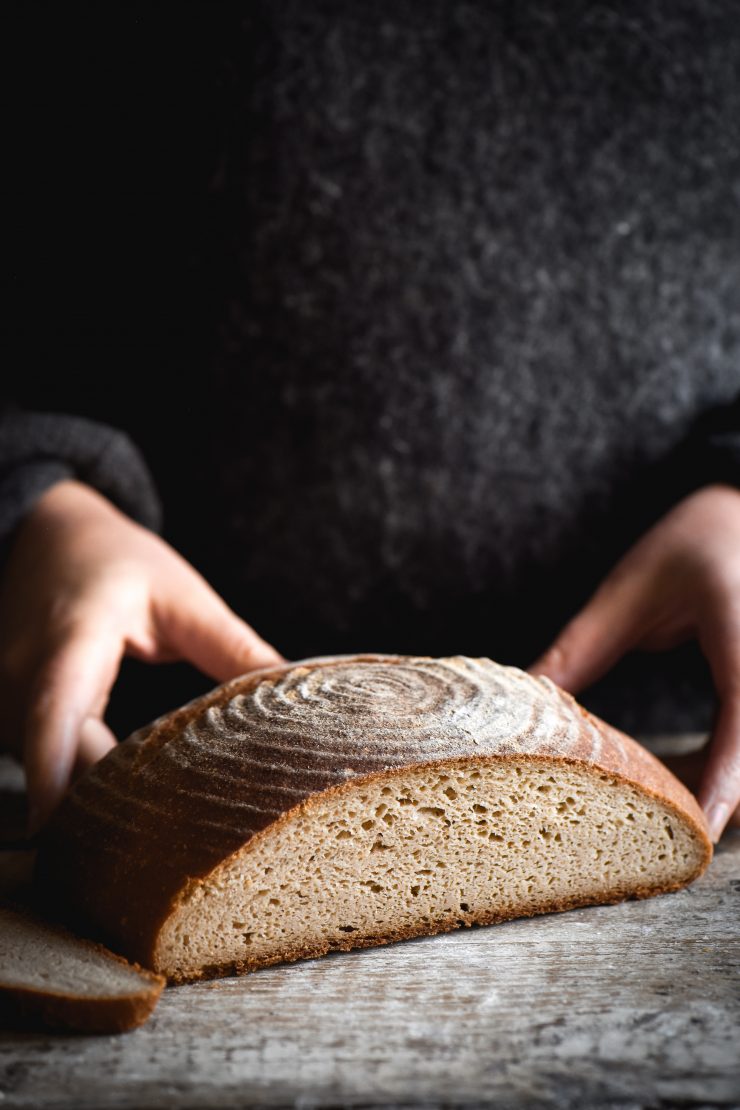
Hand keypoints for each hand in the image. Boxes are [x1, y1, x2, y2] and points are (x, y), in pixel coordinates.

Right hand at [0, 480, 285, 832]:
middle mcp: (22, 675)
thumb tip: (293, 695)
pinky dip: (77, 776)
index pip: (54, 716)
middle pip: (56, 759)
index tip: (63, 831)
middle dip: (103, 806)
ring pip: (47, 764)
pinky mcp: (7, 711)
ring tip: (153, 830)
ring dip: (90, 794)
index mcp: (72, 639)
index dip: (55, 775)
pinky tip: (120, 797)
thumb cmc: (116, 562)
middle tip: (166, 854)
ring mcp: (4, 695)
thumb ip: (233, 647)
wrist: (46, 534)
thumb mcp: (182, 595)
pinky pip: (42, 756)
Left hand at [529, 483, 739, 841]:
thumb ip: (580, 649)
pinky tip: (689, 776)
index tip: (705, 827)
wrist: (739, 510)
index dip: (729, 777)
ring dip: (726, 781)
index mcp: (739, 626)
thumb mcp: (628, 592)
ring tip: (670, 813)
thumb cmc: (687, 543)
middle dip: (724, 797)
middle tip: (668, 841)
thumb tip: (524, 701)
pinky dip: (728, 762)